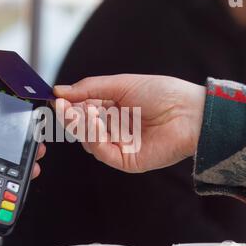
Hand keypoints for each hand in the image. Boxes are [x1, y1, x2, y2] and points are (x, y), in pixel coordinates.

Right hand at [53, 74, 204, 172]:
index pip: (83, 110)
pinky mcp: (127, 160)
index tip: (56, 99)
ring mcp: (120, 145)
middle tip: (62, 106)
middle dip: (71, 117)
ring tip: (85, 111)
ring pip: (88, 141)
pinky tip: (94, 123)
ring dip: (82, 126)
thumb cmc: (161, 93)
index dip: (69, 106)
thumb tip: (59, 91)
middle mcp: (114, 129)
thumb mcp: (121, 84)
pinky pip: (102, 152)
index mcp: (113, 110)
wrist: (189, 111)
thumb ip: (90, 89)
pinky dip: (94, 138)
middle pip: (82, 128)